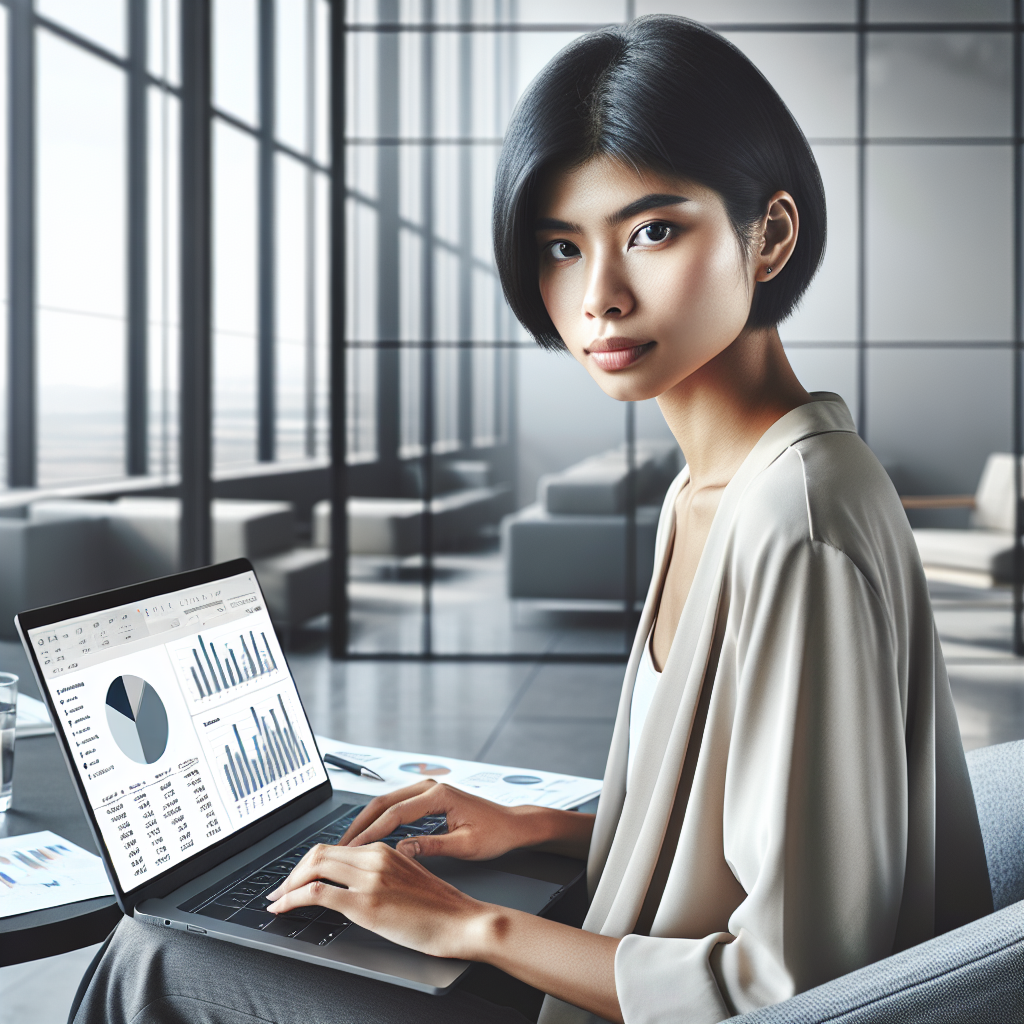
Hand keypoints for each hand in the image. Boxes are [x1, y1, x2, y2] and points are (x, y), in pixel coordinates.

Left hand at [265, 841, 490, 959]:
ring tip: (279, 901)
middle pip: (318, 853)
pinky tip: (285, 909)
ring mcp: (370, 878)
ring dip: (289, 884)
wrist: (462, 921)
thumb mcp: (408, 880)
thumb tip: (354, 886)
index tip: (296, 879)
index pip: (334, 848)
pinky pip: (317, 893)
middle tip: (281, 890)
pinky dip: (293, 899)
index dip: (308, 863)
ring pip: (313, 868)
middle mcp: (375, 857)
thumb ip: (381, 875)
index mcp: (385, 850)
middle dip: (293, 873)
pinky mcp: (366, 902)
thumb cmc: (441, 908)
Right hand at [337, 780, 549, 860]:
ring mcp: (428, 790)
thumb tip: (401, 851)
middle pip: (382, 803)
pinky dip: (379, 820)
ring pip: (386, 803)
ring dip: (366, 822)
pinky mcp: (428, 797)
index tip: (350, 850)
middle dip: (359, 825)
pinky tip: (369, 838)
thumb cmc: (495, 834)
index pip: (394, 814)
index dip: (369, 834)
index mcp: (438, 795)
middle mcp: (430, 787)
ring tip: (347, 844)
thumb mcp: (466, 846)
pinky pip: (396, 807)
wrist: (513, 824)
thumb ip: (433, 847)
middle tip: (338, 847)